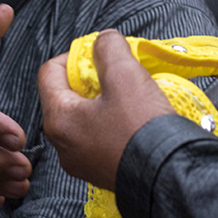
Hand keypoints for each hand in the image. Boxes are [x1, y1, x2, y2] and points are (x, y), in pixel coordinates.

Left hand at [38, 30, 174, 190]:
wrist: (168, 176)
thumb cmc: (141, 129)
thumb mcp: (125, 74)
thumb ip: (108, 48)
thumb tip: (103, 41)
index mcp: (59, 119)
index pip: (50, 71)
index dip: (74, 55)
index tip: (99, 54)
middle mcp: (63, 144)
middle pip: (68, 94)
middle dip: (94, 77)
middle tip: (119, 73)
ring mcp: (82, 161)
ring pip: (86, 116)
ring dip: (106, 99)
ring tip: (132, 94)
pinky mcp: (102, 170)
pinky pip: (101, 136)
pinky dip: (115, 121)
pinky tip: (137, 117)